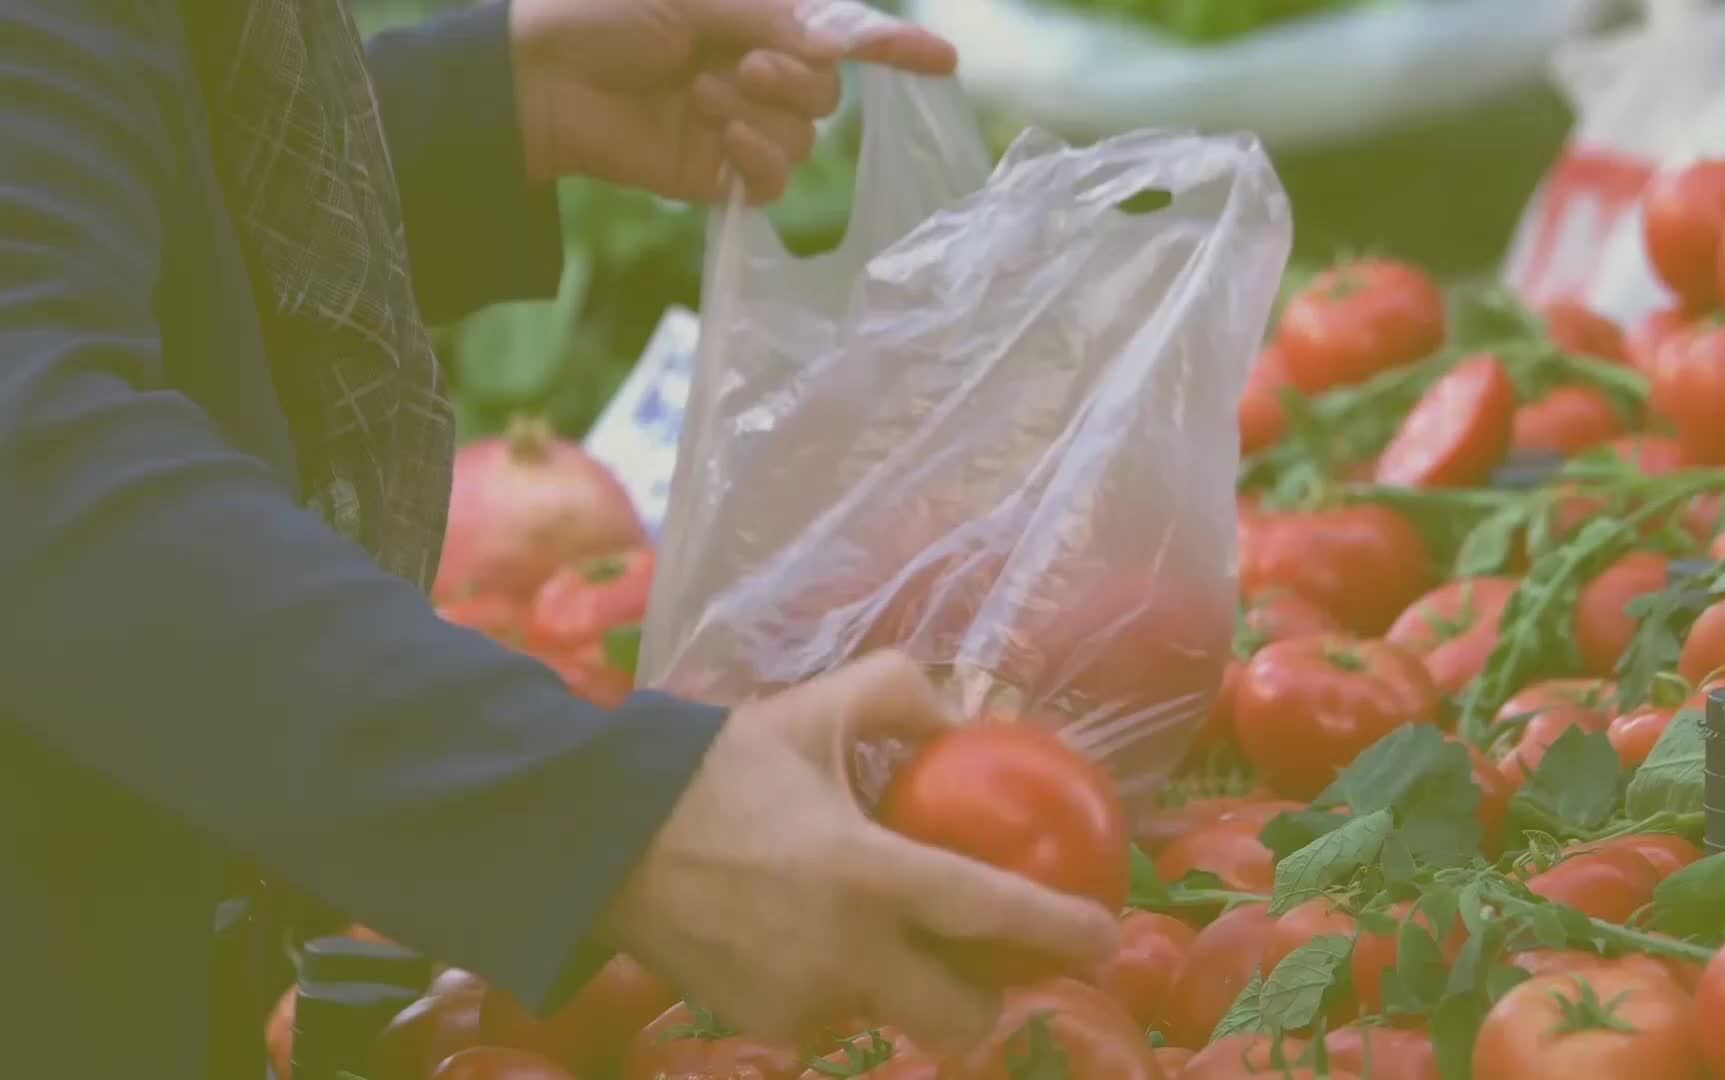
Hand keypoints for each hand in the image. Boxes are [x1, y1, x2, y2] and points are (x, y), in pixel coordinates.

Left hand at [508, 0, 958, 203]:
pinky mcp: (719, 175)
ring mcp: (742, 126)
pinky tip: (717, 135)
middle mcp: (761, 73)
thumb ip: (778, 19)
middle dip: (794, 75)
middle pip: (828, 92)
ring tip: (700, 93)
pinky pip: (772, 180)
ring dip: (759, 113)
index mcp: (761, 21)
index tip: (941, 60)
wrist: (540, 77)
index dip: (893, 46)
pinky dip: (753, 157)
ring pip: (803, 138)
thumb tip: (842, 46)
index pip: (843, 35)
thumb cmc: (606, 13)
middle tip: (740, 60)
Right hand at [601, 651, 1120, 1053]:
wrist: (601, 838)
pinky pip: (833, 1020)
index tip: (1107, 936)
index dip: (1064, 931)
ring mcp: (804, 1003)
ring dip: (911, 991)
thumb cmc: (714, 769)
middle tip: (1000, 961)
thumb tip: (962, 718)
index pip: (995, 915)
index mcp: (868, 875)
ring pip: (895, 1020)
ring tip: (896, 939)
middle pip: (963, 1021)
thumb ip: (901, 694)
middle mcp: (847, 957)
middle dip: (996, 1002)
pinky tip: (821, 943)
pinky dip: (845, 991)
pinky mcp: (764, 1028)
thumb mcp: (812, 709)